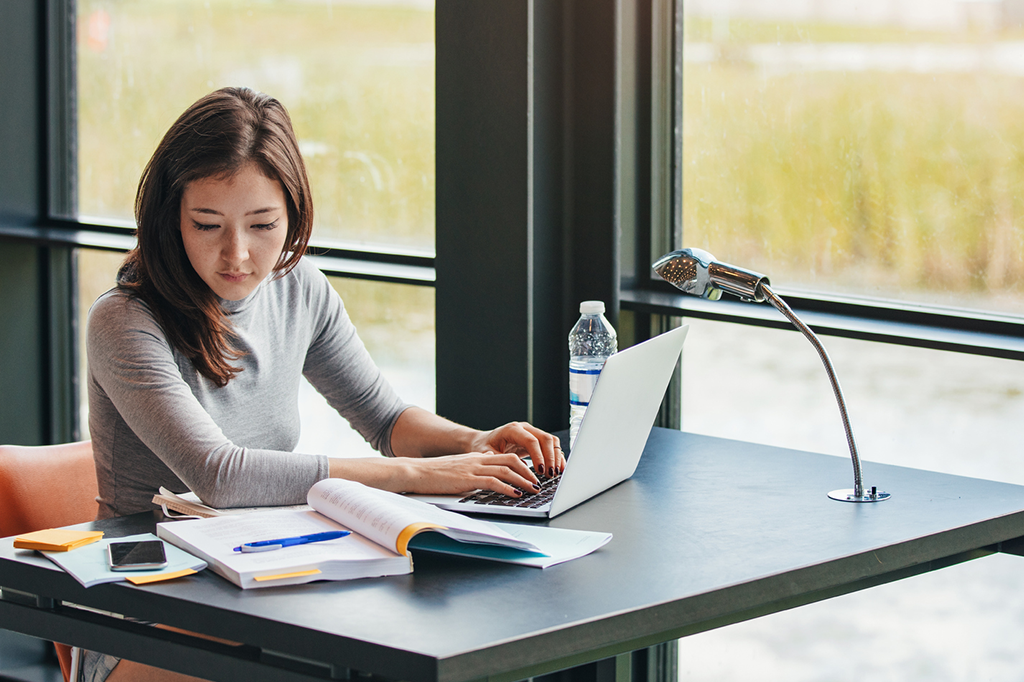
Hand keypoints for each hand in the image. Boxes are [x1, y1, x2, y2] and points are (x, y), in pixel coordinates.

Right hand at [390, 452, 542, 496]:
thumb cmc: (433, 475)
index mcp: (476, 458)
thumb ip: (473, 472)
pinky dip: (508, 488)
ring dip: (523, 480)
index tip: (532, 474)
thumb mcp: (457, 470)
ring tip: (533, 489)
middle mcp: (477, 460)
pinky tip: (515, 494)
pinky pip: (493, 481)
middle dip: (529, 471)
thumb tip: (487, 479)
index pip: (506, 457)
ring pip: (507, 470)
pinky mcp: (468, 479)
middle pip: (512, 460)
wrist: (415, 472)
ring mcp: (473, 468)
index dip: (523, 465)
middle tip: (539, 482)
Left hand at [472, 421, 564, 477]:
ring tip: (555, 473)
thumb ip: (499, 460)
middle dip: (550, 457)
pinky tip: (558, 468)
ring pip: (551, 441)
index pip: (531, 440)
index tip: (541, 470)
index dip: (538, 456)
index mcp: (512, 429)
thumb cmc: (483, 446)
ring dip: (555, 457)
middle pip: (545, 439)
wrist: (483, 441)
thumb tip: (513, 471)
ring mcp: (531, 433)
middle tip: (551, 474)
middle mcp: (524, 428)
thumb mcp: (486, 453)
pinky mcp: (535, 440)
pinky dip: (556, 456)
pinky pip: (550, 446)